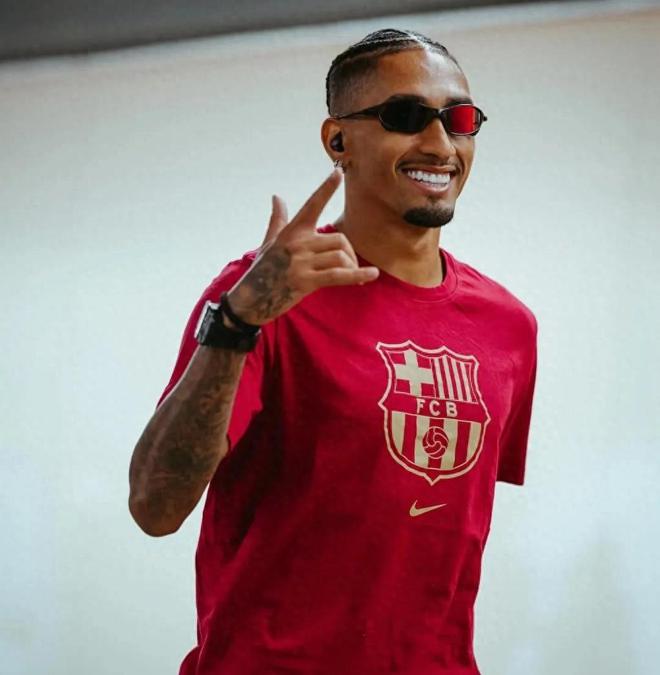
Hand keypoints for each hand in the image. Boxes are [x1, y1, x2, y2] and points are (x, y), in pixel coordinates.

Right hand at [226, 168, 378, 325]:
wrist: (251, 299)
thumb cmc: (262, 269)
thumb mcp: (269, 241)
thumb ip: (278, 219)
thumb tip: (276, 196)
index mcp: (292, 231)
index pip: (312, 204)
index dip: (326, 188)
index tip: (338, 173)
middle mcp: (298, 243)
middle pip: (340, 239)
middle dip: (350, 253)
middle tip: (350, 265)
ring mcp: (301, 262)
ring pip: (340, 256)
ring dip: (352, 267)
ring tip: (351, 275)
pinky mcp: (306, 281)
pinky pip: (338, 276)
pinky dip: (358, 276)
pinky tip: (372, 275)